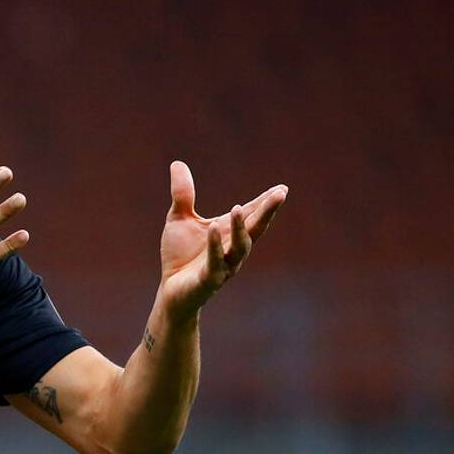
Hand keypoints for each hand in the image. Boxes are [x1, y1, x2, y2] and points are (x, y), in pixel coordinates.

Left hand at [157, 161, 285, 319]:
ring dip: (240, 228)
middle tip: (280, 194)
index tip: (282, 188)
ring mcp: (223, 265)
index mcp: (229, 232)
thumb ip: (183, 194)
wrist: (170, 290)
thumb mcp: (179, 218)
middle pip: (254, 228)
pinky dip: (215, 246)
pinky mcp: (209, 279)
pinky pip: (215, 262)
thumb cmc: (180, 255)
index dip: (266, 203)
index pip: (251, 215)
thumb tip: (177, 163)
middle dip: (267, 212)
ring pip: (239, 247)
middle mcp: (231, 248)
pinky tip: (214, 228)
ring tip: (238, 207)